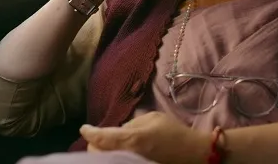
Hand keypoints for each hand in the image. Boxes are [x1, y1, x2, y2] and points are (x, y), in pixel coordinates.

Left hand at [80, 112, 211, 163]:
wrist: (193, 154)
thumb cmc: (174, 133)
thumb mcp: (153, 118)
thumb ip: (130, 124)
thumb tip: (117, 131)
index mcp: (131, 139)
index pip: (100, 138)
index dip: (89, 132)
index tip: (85, 128)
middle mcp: (128, 156)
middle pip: (96, 153)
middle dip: (94, 145)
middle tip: (98, 138)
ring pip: (104, 161)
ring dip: (101, 154)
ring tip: (106, 147)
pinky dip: (112, 159)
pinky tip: (116, 154)